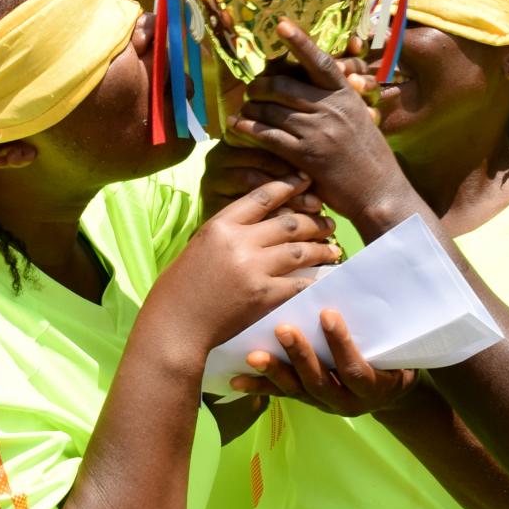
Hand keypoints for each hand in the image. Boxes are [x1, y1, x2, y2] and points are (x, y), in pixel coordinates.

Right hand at [150, 177, 340, 356]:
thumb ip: (227, 232)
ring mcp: (254, 269)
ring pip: (300, 250)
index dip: (289, 186)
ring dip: (322, 248)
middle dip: (314, 220)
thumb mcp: (198, 247)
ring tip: (333, 247)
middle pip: (289, 222)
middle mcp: (239, 242)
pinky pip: (301, 283)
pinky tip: (327, 277)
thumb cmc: (179, 289)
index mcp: (220, 226)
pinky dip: (317, 279)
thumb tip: (258, 222)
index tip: (306, 182)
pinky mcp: (265, 297)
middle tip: (328, 221)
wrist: (175, 326)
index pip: (263, 196)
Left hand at [225, 20, 410, 223]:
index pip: (319, 61)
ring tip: (244, 108)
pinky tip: (237, 126)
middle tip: (252, 90)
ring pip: (271, 109)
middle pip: (283, 85)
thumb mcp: (360, 120)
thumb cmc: (369, 157)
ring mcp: (318, 131)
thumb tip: (310, 84)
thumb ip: (337, 102)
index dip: (299, 41)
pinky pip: (268, 135)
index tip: (281, 25)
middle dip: (260, 85)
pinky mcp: (306, 156)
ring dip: (252, 107)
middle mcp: (332, 108)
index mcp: (346, 95)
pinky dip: (248, 128)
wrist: (380, 192)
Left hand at [229, 308, 417, 416]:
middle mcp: (347, 402)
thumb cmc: (394, 358)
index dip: (341, 343)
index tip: (327, 313)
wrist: (391, 392)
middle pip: (320, 381)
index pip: (355, 369)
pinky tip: (236, 381)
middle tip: (283, 329)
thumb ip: (379, 327)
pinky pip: (280, 395)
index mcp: (373, 387)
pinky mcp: (306, 401)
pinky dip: (258, 387)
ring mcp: (324, 404)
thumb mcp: (398, 348)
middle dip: (301, 356)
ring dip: (274, 371)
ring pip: (297, 390)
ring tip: (254, 356)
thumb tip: (366, 281)